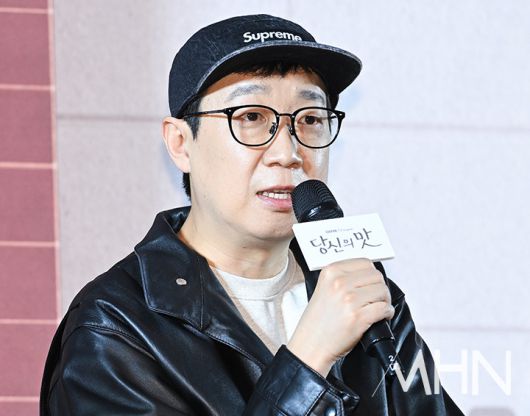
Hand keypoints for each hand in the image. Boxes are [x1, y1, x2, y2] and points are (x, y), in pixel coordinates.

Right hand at [286, 258, 394, 376]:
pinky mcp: (358, 317)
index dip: (372, 275)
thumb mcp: (325, 288)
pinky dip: (387, 313)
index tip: (371, 285)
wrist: (310, 345)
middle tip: (377, 299)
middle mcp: (339, 282)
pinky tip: (381, 318)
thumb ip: (344, 278)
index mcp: (330, 272)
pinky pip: (384, 308)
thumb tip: (370, 275)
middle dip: (380, 288)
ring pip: (382, 291)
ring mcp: (348, 299)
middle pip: (376, 276)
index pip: (365, 263)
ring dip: (385, 301)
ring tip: (378, 309)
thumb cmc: (318, 321)